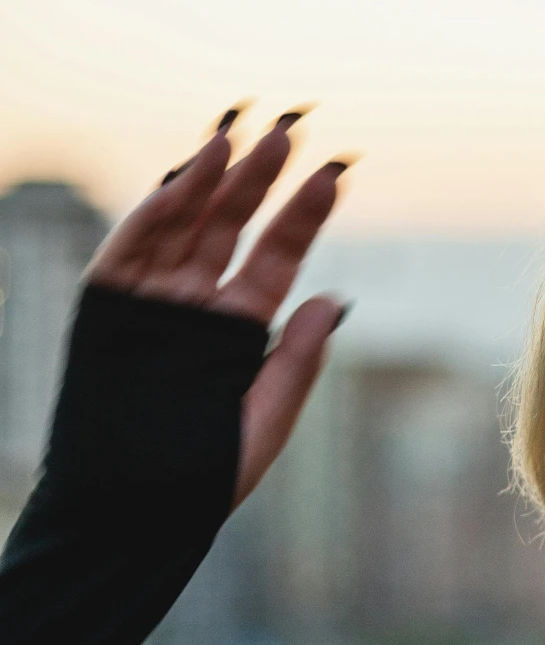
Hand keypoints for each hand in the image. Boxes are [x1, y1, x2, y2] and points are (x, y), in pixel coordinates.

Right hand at [86, 108, 351, 504]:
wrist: (133, 515)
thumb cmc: (204, 479)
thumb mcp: (267, 416)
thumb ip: (299, 358)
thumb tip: (337, 297)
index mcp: (239, 328)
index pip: (276, 254)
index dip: (304, 213)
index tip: (338, 170)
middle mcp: (194, 306)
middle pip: (230, 225)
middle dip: (258, 178)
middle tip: (290, 129)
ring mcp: (150, 304)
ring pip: (181, 225)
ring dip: (208, 179)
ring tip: (238, 134)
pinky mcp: (105, 312)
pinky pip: (128, 253)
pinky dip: (152, 213)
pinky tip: (185, 176)